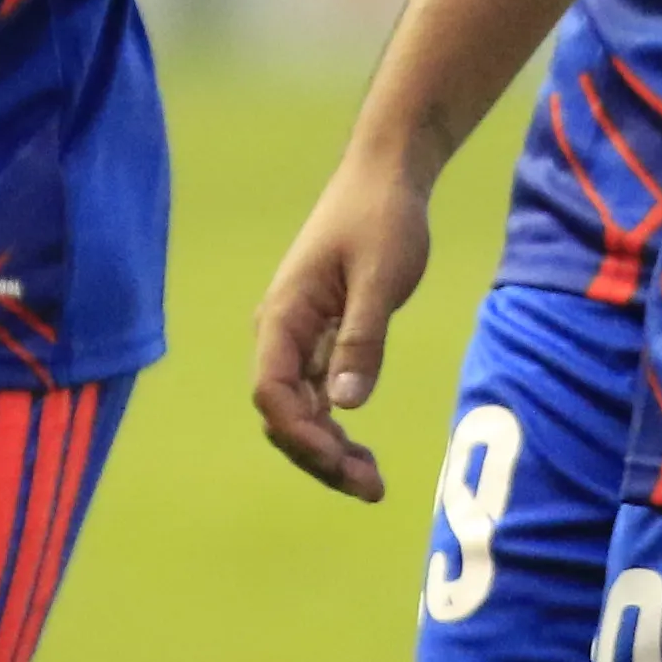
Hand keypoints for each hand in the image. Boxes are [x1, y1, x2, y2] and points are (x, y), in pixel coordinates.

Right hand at [252, 139, 440, 500]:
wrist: (388, 174)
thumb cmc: (382, 217)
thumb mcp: (379, 276)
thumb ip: (362, 338)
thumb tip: (345, 405)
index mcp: (283, 316)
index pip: (273, 393)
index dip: (302, 435)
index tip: (343, 459)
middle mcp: (281, 332)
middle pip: (283, 413)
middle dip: (318, 455)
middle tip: (369, 487)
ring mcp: (299, 338)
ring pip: (300, 411)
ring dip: (327, 449)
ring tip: (371, 482)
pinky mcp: (322, 338)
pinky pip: (318, 396)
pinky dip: (336, 427)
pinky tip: (362, 452)